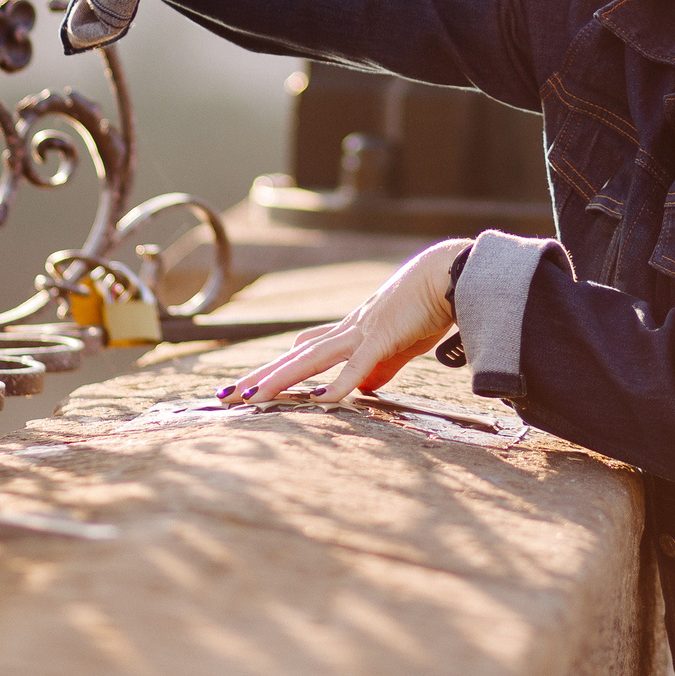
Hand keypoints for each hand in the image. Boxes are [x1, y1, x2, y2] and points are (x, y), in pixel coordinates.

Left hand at [222, 239, 467, 405]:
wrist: (448, 274)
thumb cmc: (428, 306)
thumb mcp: (399, 343)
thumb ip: (380, 366)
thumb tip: (365, 390)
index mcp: (351, 331)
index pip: (304, 351)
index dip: (277, 369)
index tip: (253, 383)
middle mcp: (347, 330)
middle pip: (294, 357)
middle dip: (260, 378)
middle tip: (226, 395)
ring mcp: (361, 332)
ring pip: (310, 360)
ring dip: (279, 380)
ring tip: (250, 399)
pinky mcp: (382, 337)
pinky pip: (355, 366)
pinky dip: (337, 384)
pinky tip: (318, 401)